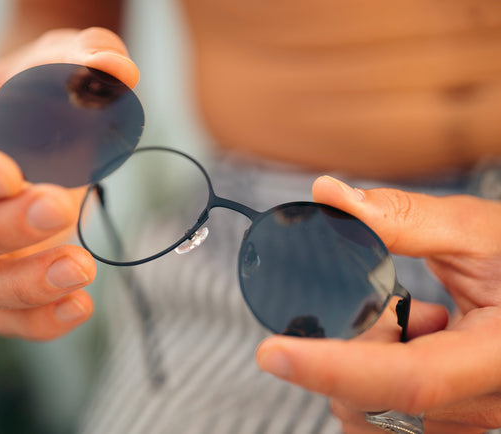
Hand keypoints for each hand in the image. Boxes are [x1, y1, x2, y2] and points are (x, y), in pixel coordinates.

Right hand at [0, 27, 138, 339]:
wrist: (60, 120)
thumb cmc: (50, 87)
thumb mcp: (67, 60)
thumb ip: (86, 58)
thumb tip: (115, 71)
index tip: (9, 173)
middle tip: (59, 205)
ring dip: (22, 287)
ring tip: (81, 267)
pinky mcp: (15, 274)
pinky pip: (8, 317)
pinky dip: (40, 321)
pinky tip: (83, 304)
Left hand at [256, 175, 500, 432]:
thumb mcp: (477, 231)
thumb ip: (401, 217)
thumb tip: (328, 195)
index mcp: (500, 355)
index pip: (408, 378)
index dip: (332, 368)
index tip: (272, 351)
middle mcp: (489, 403)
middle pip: (375, 403)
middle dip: (346, 350)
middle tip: (387, 303)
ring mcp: (475, 422)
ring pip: (373, 419)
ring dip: (361, 368)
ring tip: (411, 323)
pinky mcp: (459, 424)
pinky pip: (388, 422)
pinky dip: (374, 384)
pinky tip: (412, 346)